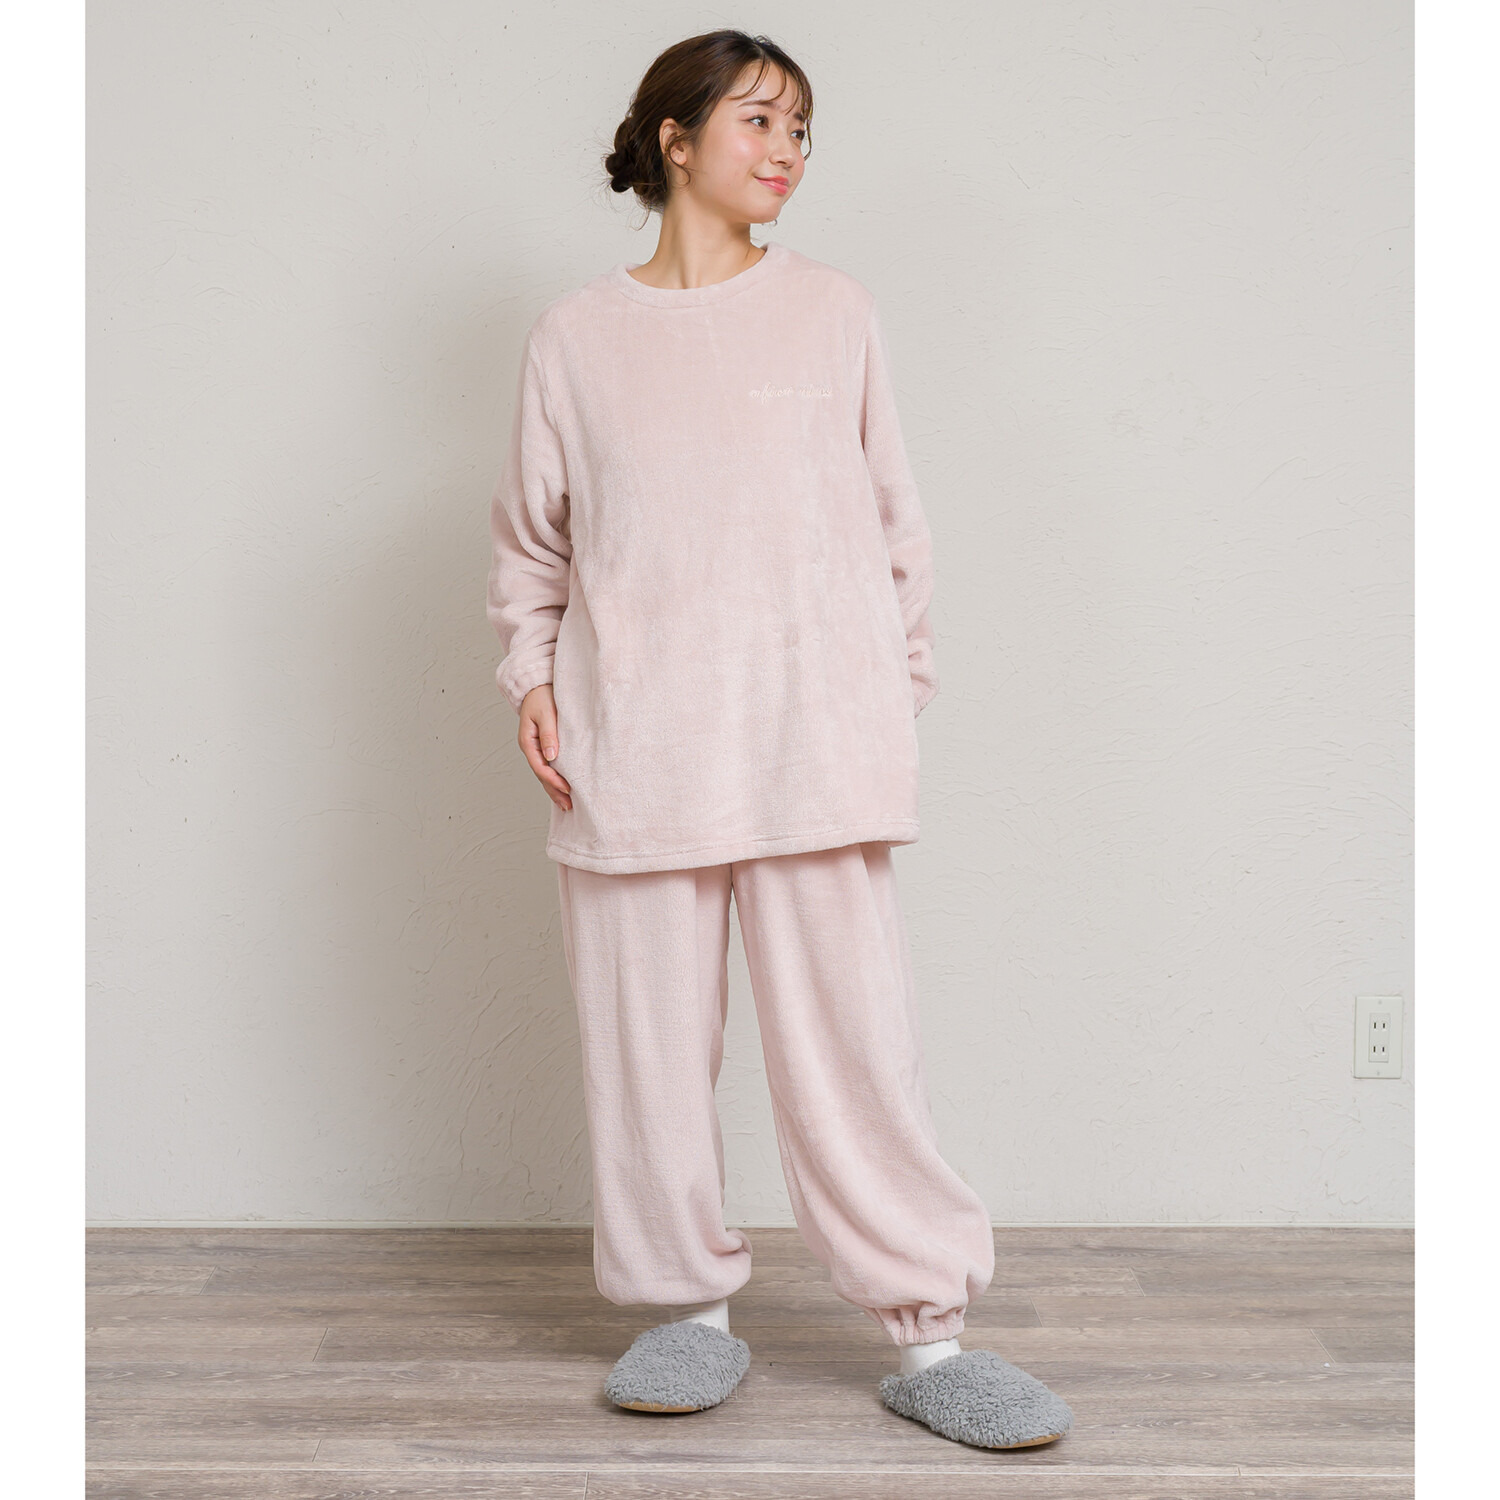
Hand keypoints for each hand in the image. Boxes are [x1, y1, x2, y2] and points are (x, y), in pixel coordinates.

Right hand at [518, 684, 572, 812]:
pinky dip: (556, 779)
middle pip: (542, 775)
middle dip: (554, 791)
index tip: (568, 788)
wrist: (538, 685)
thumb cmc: (542, 696)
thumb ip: (549, 733)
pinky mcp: (544, 746)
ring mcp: (537, 749)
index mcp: (527, 741)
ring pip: (545, 773)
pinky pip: (549, 767)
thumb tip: (552, 756)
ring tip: (567, 804)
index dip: (553, 780)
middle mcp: (531, 748)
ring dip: (555, 789)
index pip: (540, 767)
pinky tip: (563, 788)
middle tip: (569, 806)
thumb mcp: (545, 712)